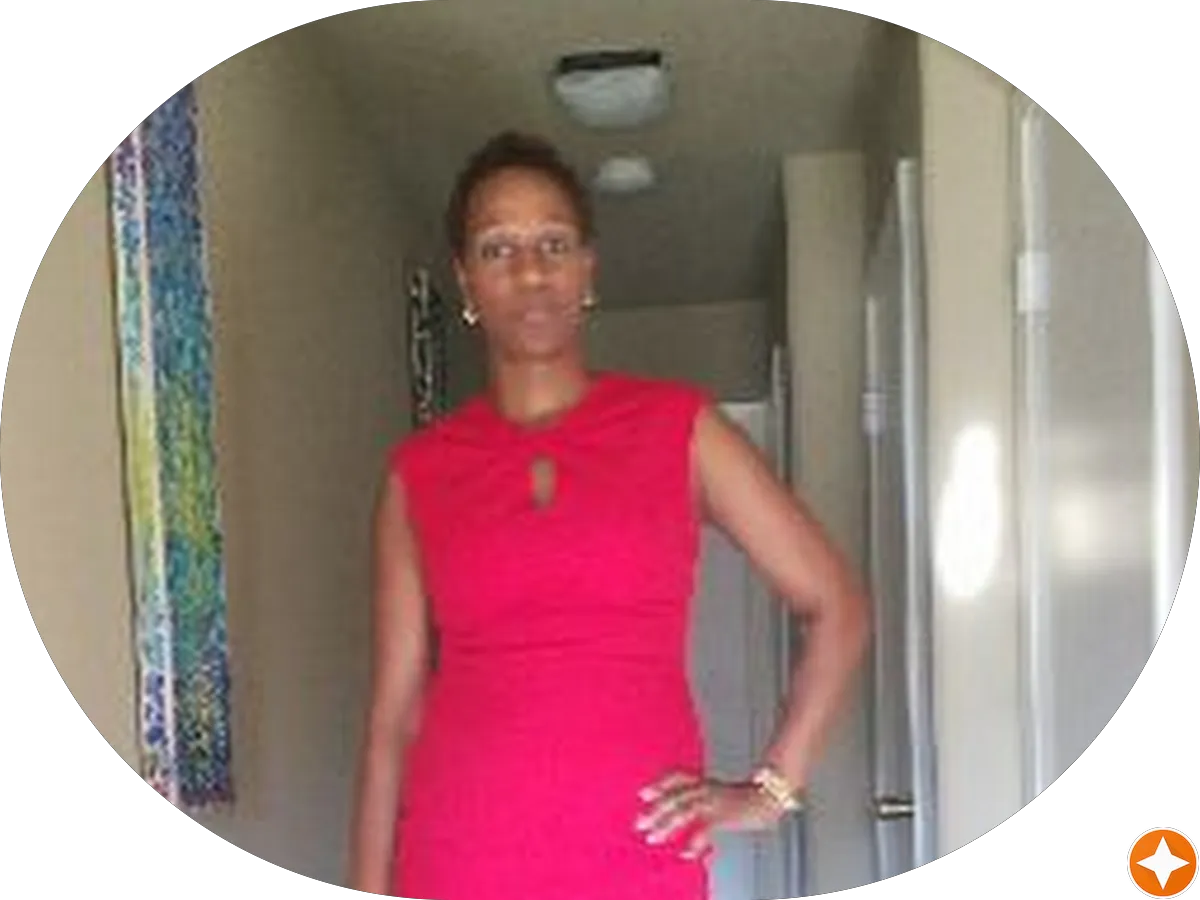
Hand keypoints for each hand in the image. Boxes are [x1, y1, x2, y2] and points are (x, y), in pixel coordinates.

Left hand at [635, 770, 788, 861]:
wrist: (773, 795)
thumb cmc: (754, 797)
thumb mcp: (727, 796)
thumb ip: (710, 801)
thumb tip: (698, 816)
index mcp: (707, 782)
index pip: (678, 777)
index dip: (660, 785)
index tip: (643, 794)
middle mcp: (708, 789)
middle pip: (675, 797)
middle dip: (656, 811)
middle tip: (639, 824)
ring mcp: (716, 801)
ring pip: (684, 810)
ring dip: (666, 825)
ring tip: (653, 838)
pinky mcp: (726, 815)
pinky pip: (705, 829)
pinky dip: (694, 842)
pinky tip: (686, 853)